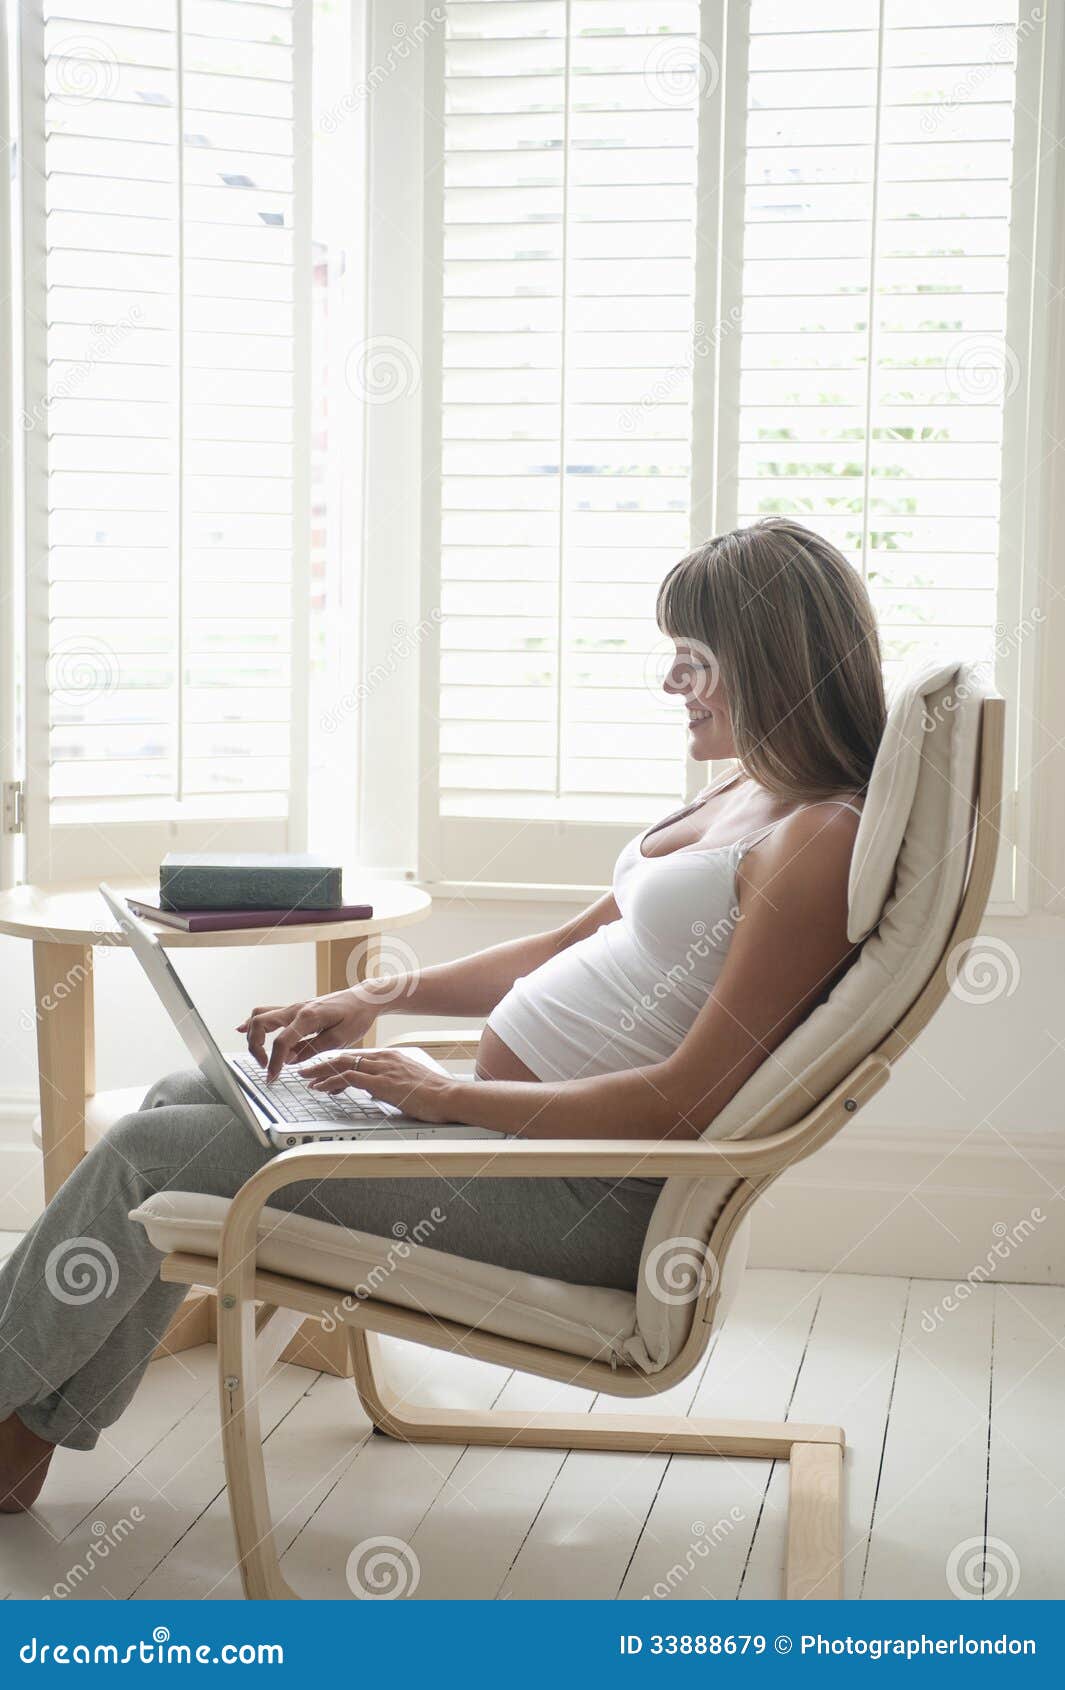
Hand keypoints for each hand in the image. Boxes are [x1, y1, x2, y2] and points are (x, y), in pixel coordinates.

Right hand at [238, 989, 380, 1080]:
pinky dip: (254, 1023)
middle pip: (260, 1023)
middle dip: (256, 1048)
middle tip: (266, 1067)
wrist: (365, 998)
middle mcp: (296, 1009)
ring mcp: (294, 1007)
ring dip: (253, 1036)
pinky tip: (243, 1030)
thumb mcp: (341, 1038)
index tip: (272, 1078)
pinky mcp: (295, 1010)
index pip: (281, 1041)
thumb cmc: (357, 1016)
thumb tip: (290, 1060)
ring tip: (259, 1056)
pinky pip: (268, 1013)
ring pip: (260, 1015)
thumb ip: (313, 1049)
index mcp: (309, 1017)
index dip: (273, 1062)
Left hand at [300, 1049, 459, 1124]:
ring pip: (342, 1064)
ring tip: (305, 1077)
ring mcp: (382, 1069)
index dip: (337, 1063)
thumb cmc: (434, 1094)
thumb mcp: (407, 1085)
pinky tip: (320, 1087)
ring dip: (320, 1071)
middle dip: (322, 1062)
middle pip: (345, 1056)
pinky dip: (330, 1081)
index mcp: (391, 1058)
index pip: (357, 1057)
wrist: (449, 1096)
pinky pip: (349, 1078)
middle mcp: (384, 1059)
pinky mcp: (381, 1082)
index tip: (324, 1070)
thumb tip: (375, 1092)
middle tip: (305, 1068)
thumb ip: (389, 1085)